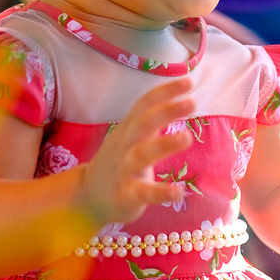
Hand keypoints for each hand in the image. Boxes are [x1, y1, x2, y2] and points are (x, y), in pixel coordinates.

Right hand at [78, 78, 195, 226]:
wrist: (88, 197)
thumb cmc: (119, 163)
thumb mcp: (129, 138)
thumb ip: (150, 121)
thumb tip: (178, 101)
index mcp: (128, 130)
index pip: (144, 105)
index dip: (164, 92)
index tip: (188, 82)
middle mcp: (124, 146)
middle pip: (142, 123)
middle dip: (166, 111)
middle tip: (191, 103)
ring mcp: (123, 170)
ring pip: (141, 154)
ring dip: (164, 144)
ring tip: (187, 137)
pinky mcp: (125, 195)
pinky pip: (143, 193)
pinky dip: (160, 192)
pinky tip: (178, 192)